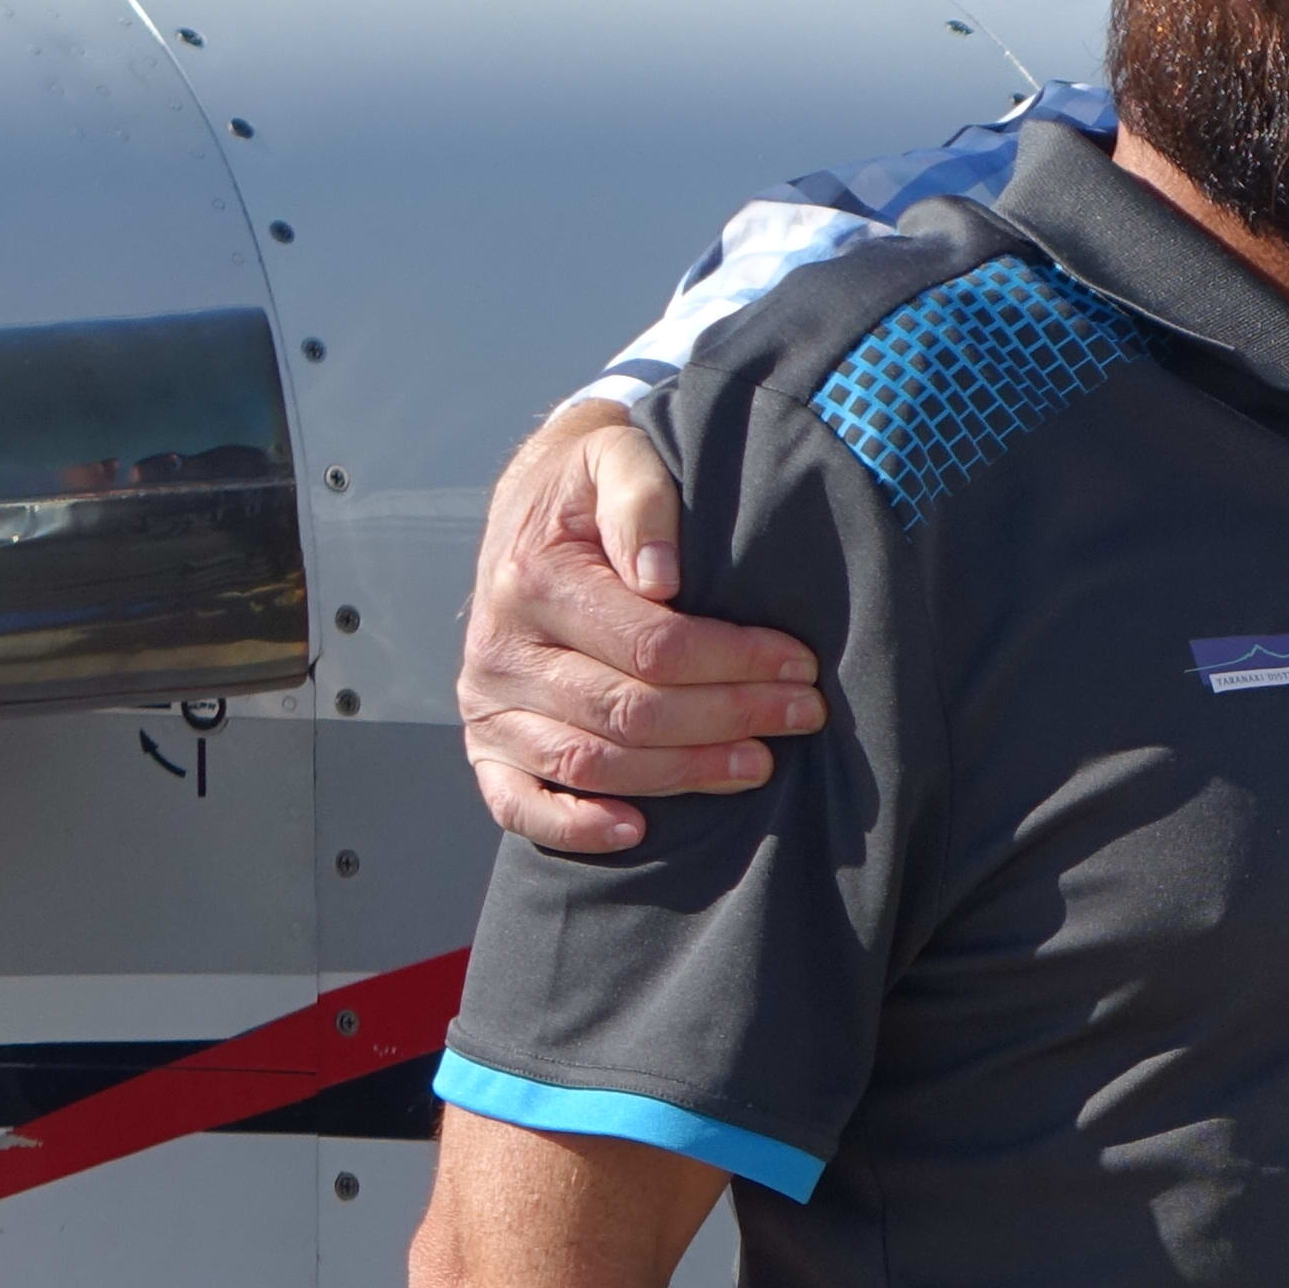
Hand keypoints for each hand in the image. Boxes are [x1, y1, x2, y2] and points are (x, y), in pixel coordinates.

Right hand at [459, 400, 822, 854]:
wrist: (533, 504)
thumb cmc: (590, 487)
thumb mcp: (618, 456)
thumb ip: (642, 500)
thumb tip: (659, 577)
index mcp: (531, 580)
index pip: (652, 646)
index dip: (735, 663)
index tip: (799, 664)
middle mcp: (500, 650)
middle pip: (631, 711)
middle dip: (729, 718)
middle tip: (801, 715)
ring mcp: (488, 705)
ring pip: (593, 764)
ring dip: (684, 774)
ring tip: (759, 763)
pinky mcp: (487, 745)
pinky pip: (519, 804)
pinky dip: (574, 827)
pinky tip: (637, 831)